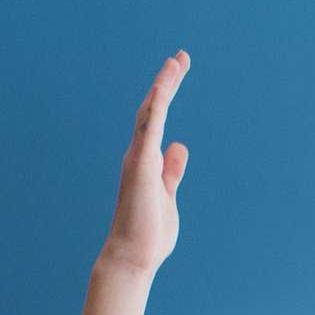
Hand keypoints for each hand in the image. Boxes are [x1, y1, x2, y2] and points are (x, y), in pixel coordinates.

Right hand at [79, 53, 190, 314]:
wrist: (134, 256)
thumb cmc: (149, 231)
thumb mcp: (167, 193)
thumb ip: (171, 171)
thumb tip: (178, 146)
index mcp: (147, 160)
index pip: (158, 120)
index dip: (167, 95)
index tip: (178, 71)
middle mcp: (139, 154)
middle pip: (153, 109)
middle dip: (166, 82)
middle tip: (180, 58)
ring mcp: (138, 159)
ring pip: (149, 115)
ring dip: (162, 88)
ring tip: (175, 64)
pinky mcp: (141, 168)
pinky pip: (148, 133)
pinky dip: (155, 110)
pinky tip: (163, 91)